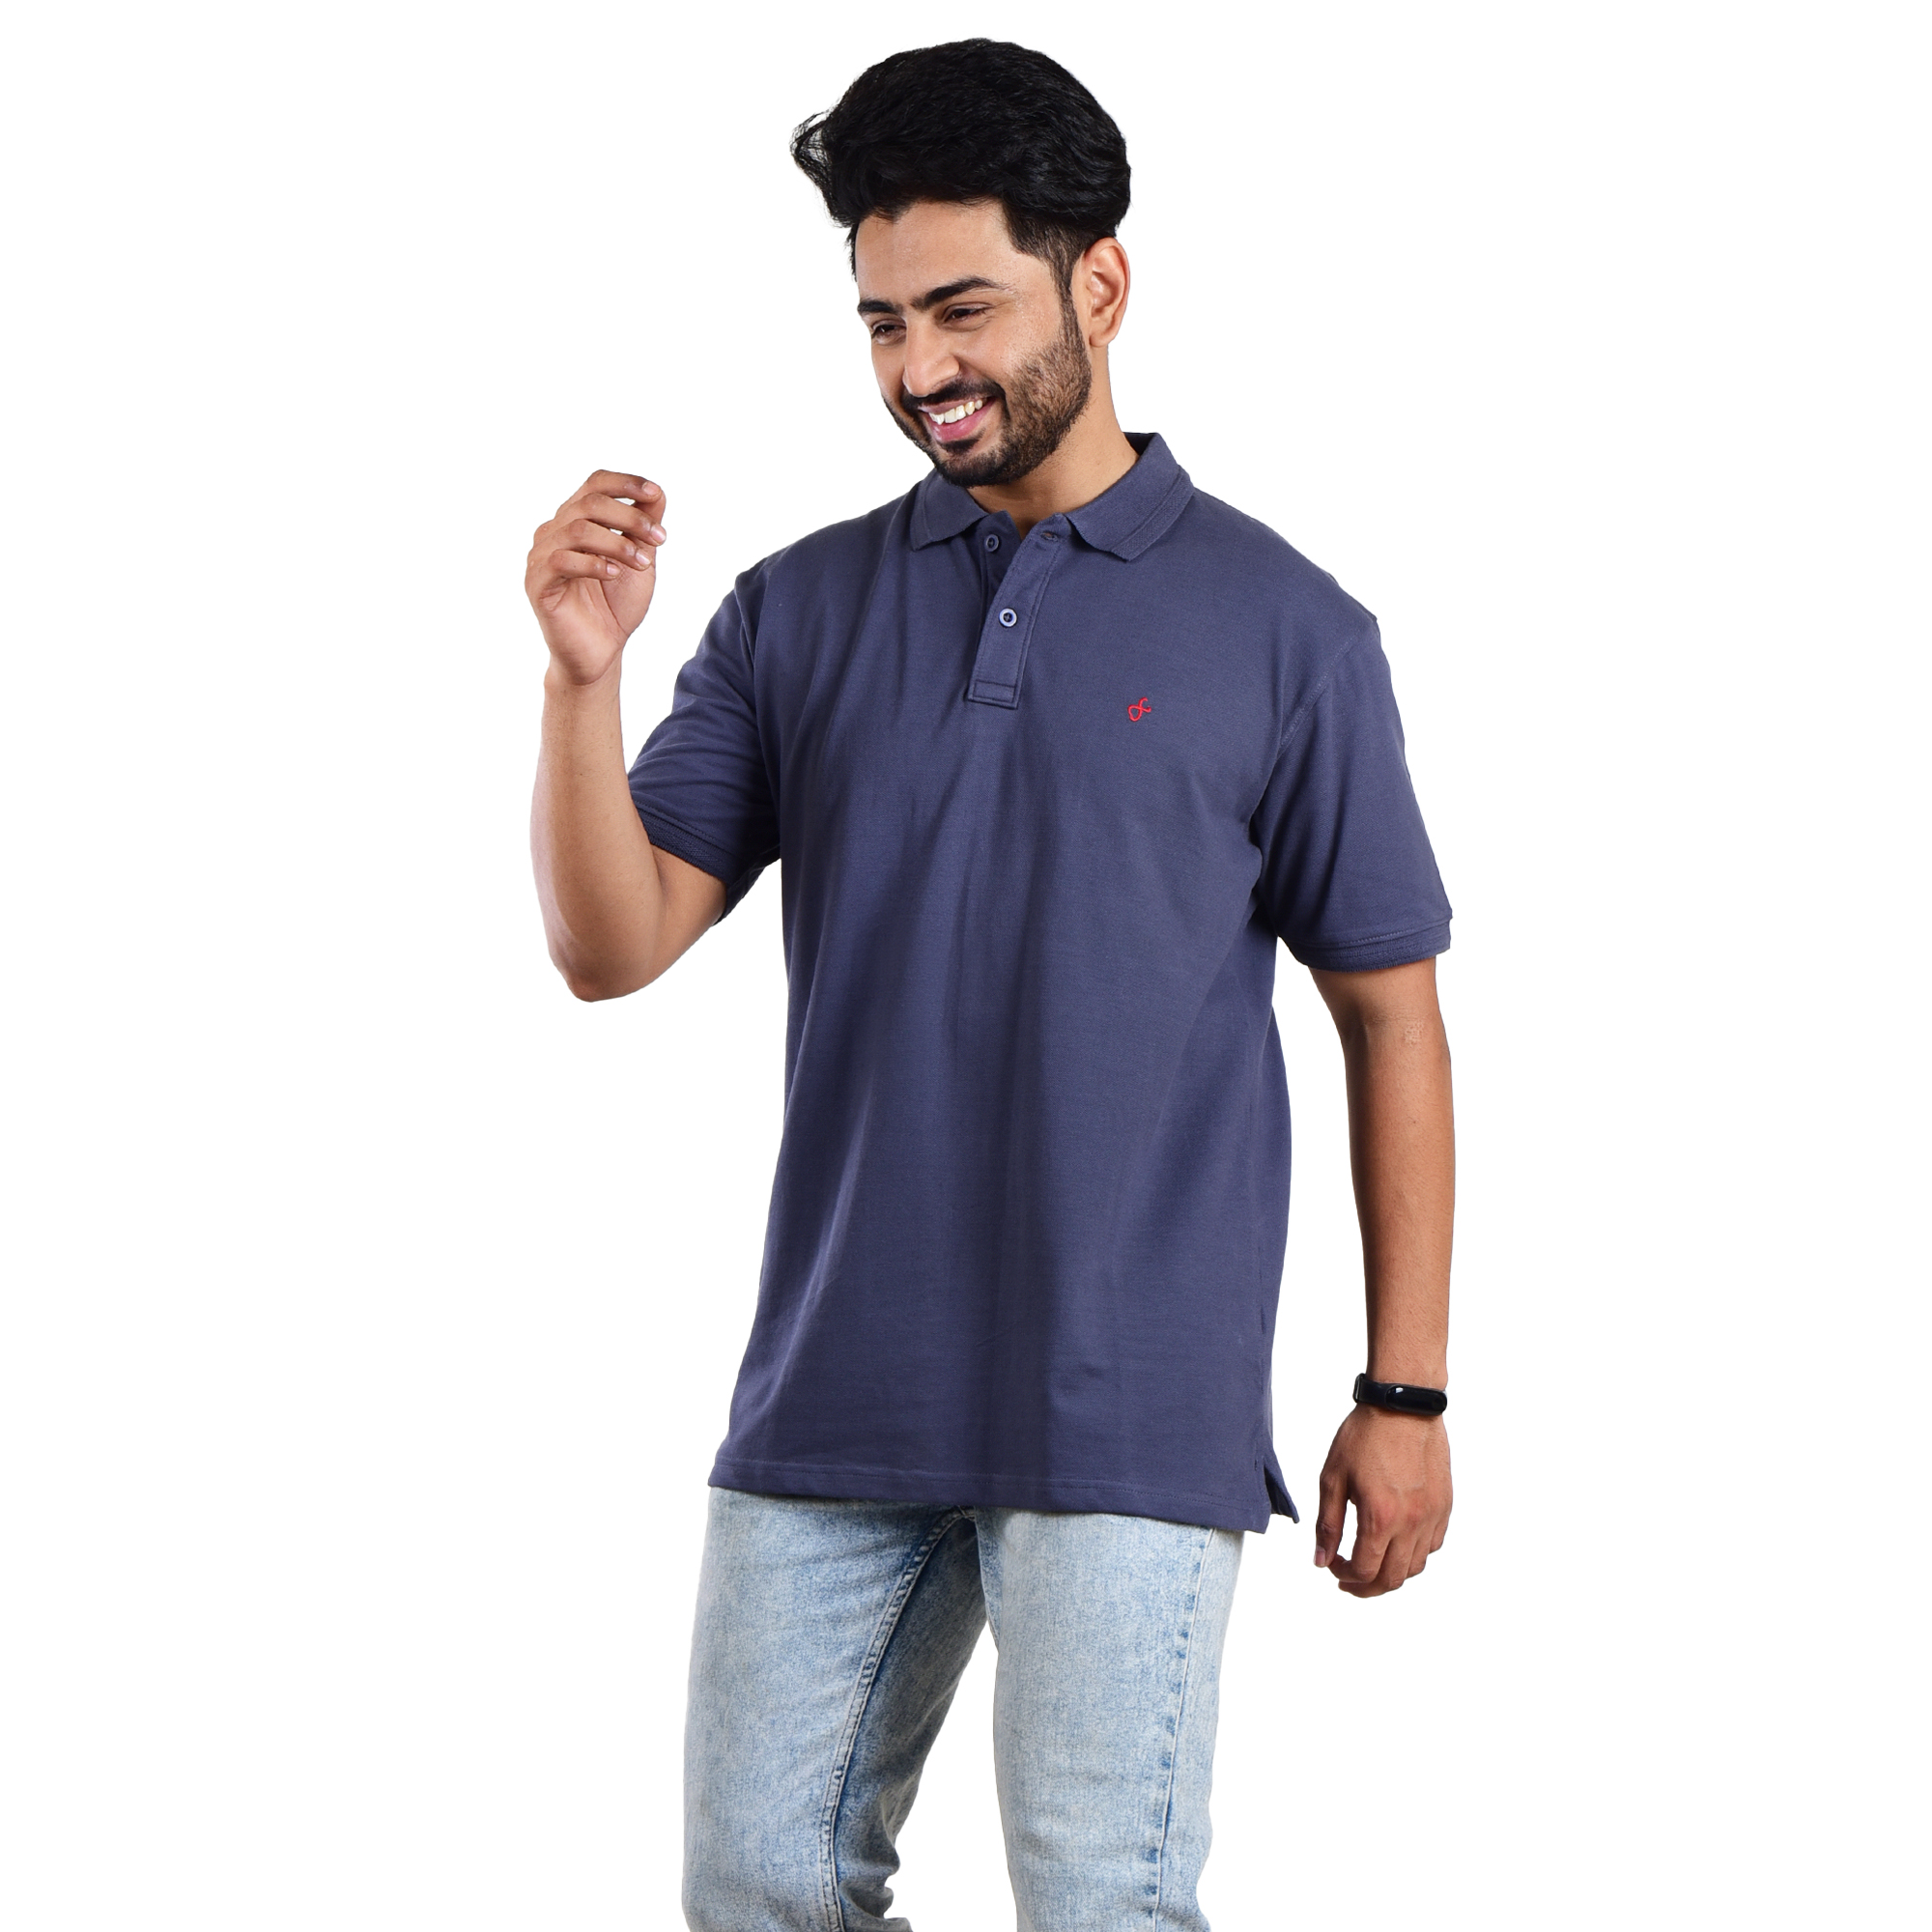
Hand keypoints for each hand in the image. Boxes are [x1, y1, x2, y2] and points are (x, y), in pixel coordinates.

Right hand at [525, 471, 667, 685]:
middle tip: (660, 539)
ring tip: (642, 564)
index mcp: (576, 520)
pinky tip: (614, 575)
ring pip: (577, 528)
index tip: (655, 494)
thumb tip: (657, 492)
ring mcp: (541, 556)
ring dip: (617, 543)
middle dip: (630, 517)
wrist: (601, 653)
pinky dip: (594, 563)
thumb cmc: (616, 606)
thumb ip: (644, 527)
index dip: (625, 482)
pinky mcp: (537, 582)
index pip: (594, 483)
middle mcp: (554, 532)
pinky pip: (561, 560)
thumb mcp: (639, 560)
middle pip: (589, 503)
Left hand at [1312, 1404, 1451, 1597]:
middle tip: (1349, 1580)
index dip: (1345, 1577)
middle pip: (1393, 1579)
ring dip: (1392, 1573)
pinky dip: (1414, 1554)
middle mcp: (1411, 1523)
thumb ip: (1328, 1524)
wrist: (1402, 1405)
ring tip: (1373, 1563)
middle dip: (1367, 1587)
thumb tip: (1322, 1561)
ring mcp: (1432, 1515)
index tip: (1333, 1566)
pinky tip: (1397, 1543)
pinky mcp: (1445, 1504)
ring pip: (1416, 1567)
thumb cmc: (1364, 1435)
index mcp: (1380, 1518)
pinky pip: (1433, 1545)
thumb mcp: (1333, 1478)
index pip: (1365, 1571)